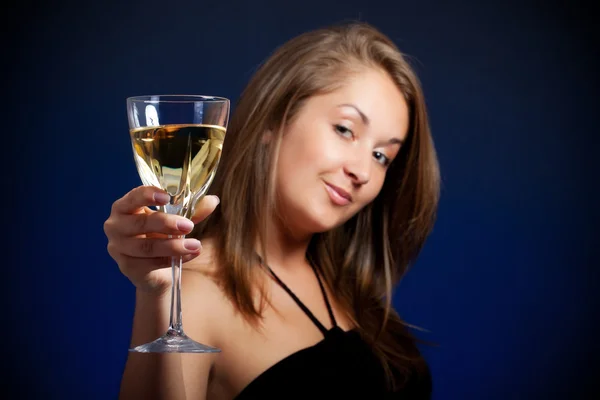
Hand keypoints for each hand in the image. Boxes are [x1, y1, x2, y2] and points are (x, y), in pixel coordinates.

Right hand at [103, 185, 219, 294]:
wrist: (157, 270)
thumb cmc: (162, 236)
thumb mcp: (177, 220)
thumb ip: (192, 210)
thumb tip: (213, 200)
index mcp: (124, 207)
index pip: (132, 197)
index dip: (148, 195)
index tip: (167, 197)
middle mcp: (115, 225)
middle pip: (140, 223)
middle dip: (167, 223)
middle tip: (189, 225)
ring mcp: (118, 248)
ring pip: (146, 246)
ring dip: (173, 246)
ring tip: (196, 245)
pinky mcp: (126, 267)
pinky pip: (150, 263)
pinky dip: (173, 258)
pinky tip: (192, 254)